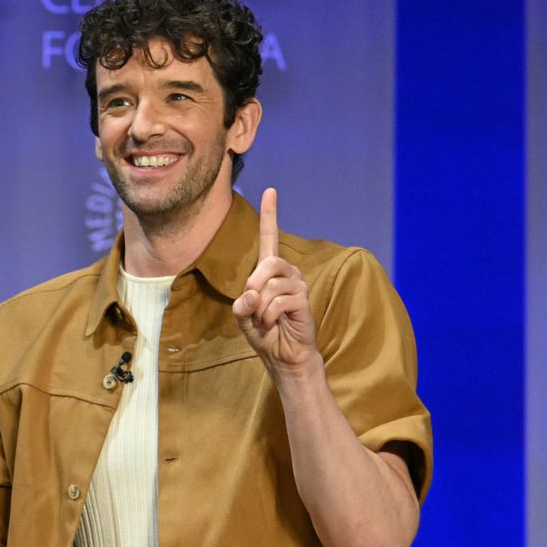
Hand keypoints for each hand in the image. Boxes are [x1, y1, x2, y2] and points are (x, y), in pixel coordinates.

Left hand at [232, 188, 316, 374]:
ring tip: (266, 319)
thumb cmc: (264, 333)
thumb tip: (251, 294)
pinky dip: (268, 315)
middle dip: (253, 288)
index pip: (270, 238)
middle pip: (266, 264)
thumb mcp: (243, 316)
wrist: (284, 356)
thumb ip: (242, 304)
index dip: (270, 215)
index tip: (271, 190)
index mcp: (270, 271)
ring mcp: (298, 284)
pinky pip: (278, 300)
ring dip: (260, 307)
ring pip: (270, 284)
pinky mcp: (304, 299)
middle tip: (255, 309)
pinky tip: (274, 323)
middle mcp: (287, 272)